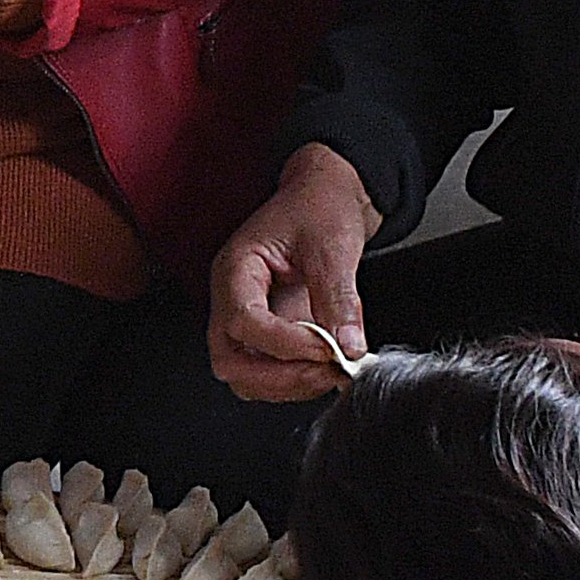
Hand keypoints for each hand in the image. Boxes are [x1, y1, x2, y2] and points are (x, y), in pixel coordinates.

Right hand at [208, 144, 382, 401]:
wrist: (327, 195)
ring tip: (333, 370)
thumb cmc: (318, 206)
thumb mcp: (332, 245)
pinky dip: (298, 380)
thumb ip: (338, 297)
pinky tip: (329, 367)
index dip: (285, 343)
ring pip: (248, 376)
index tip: (328, 348)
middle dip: (279, 375)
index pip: (243, 321)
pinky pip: (272, 372)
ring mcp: (251, 320)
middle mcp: (234, 299)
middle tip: (326, 370)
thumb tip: (348, 345)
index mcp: (236, 270)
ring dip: (288, 384)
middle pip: (231, 360)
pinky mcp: (272, 333)